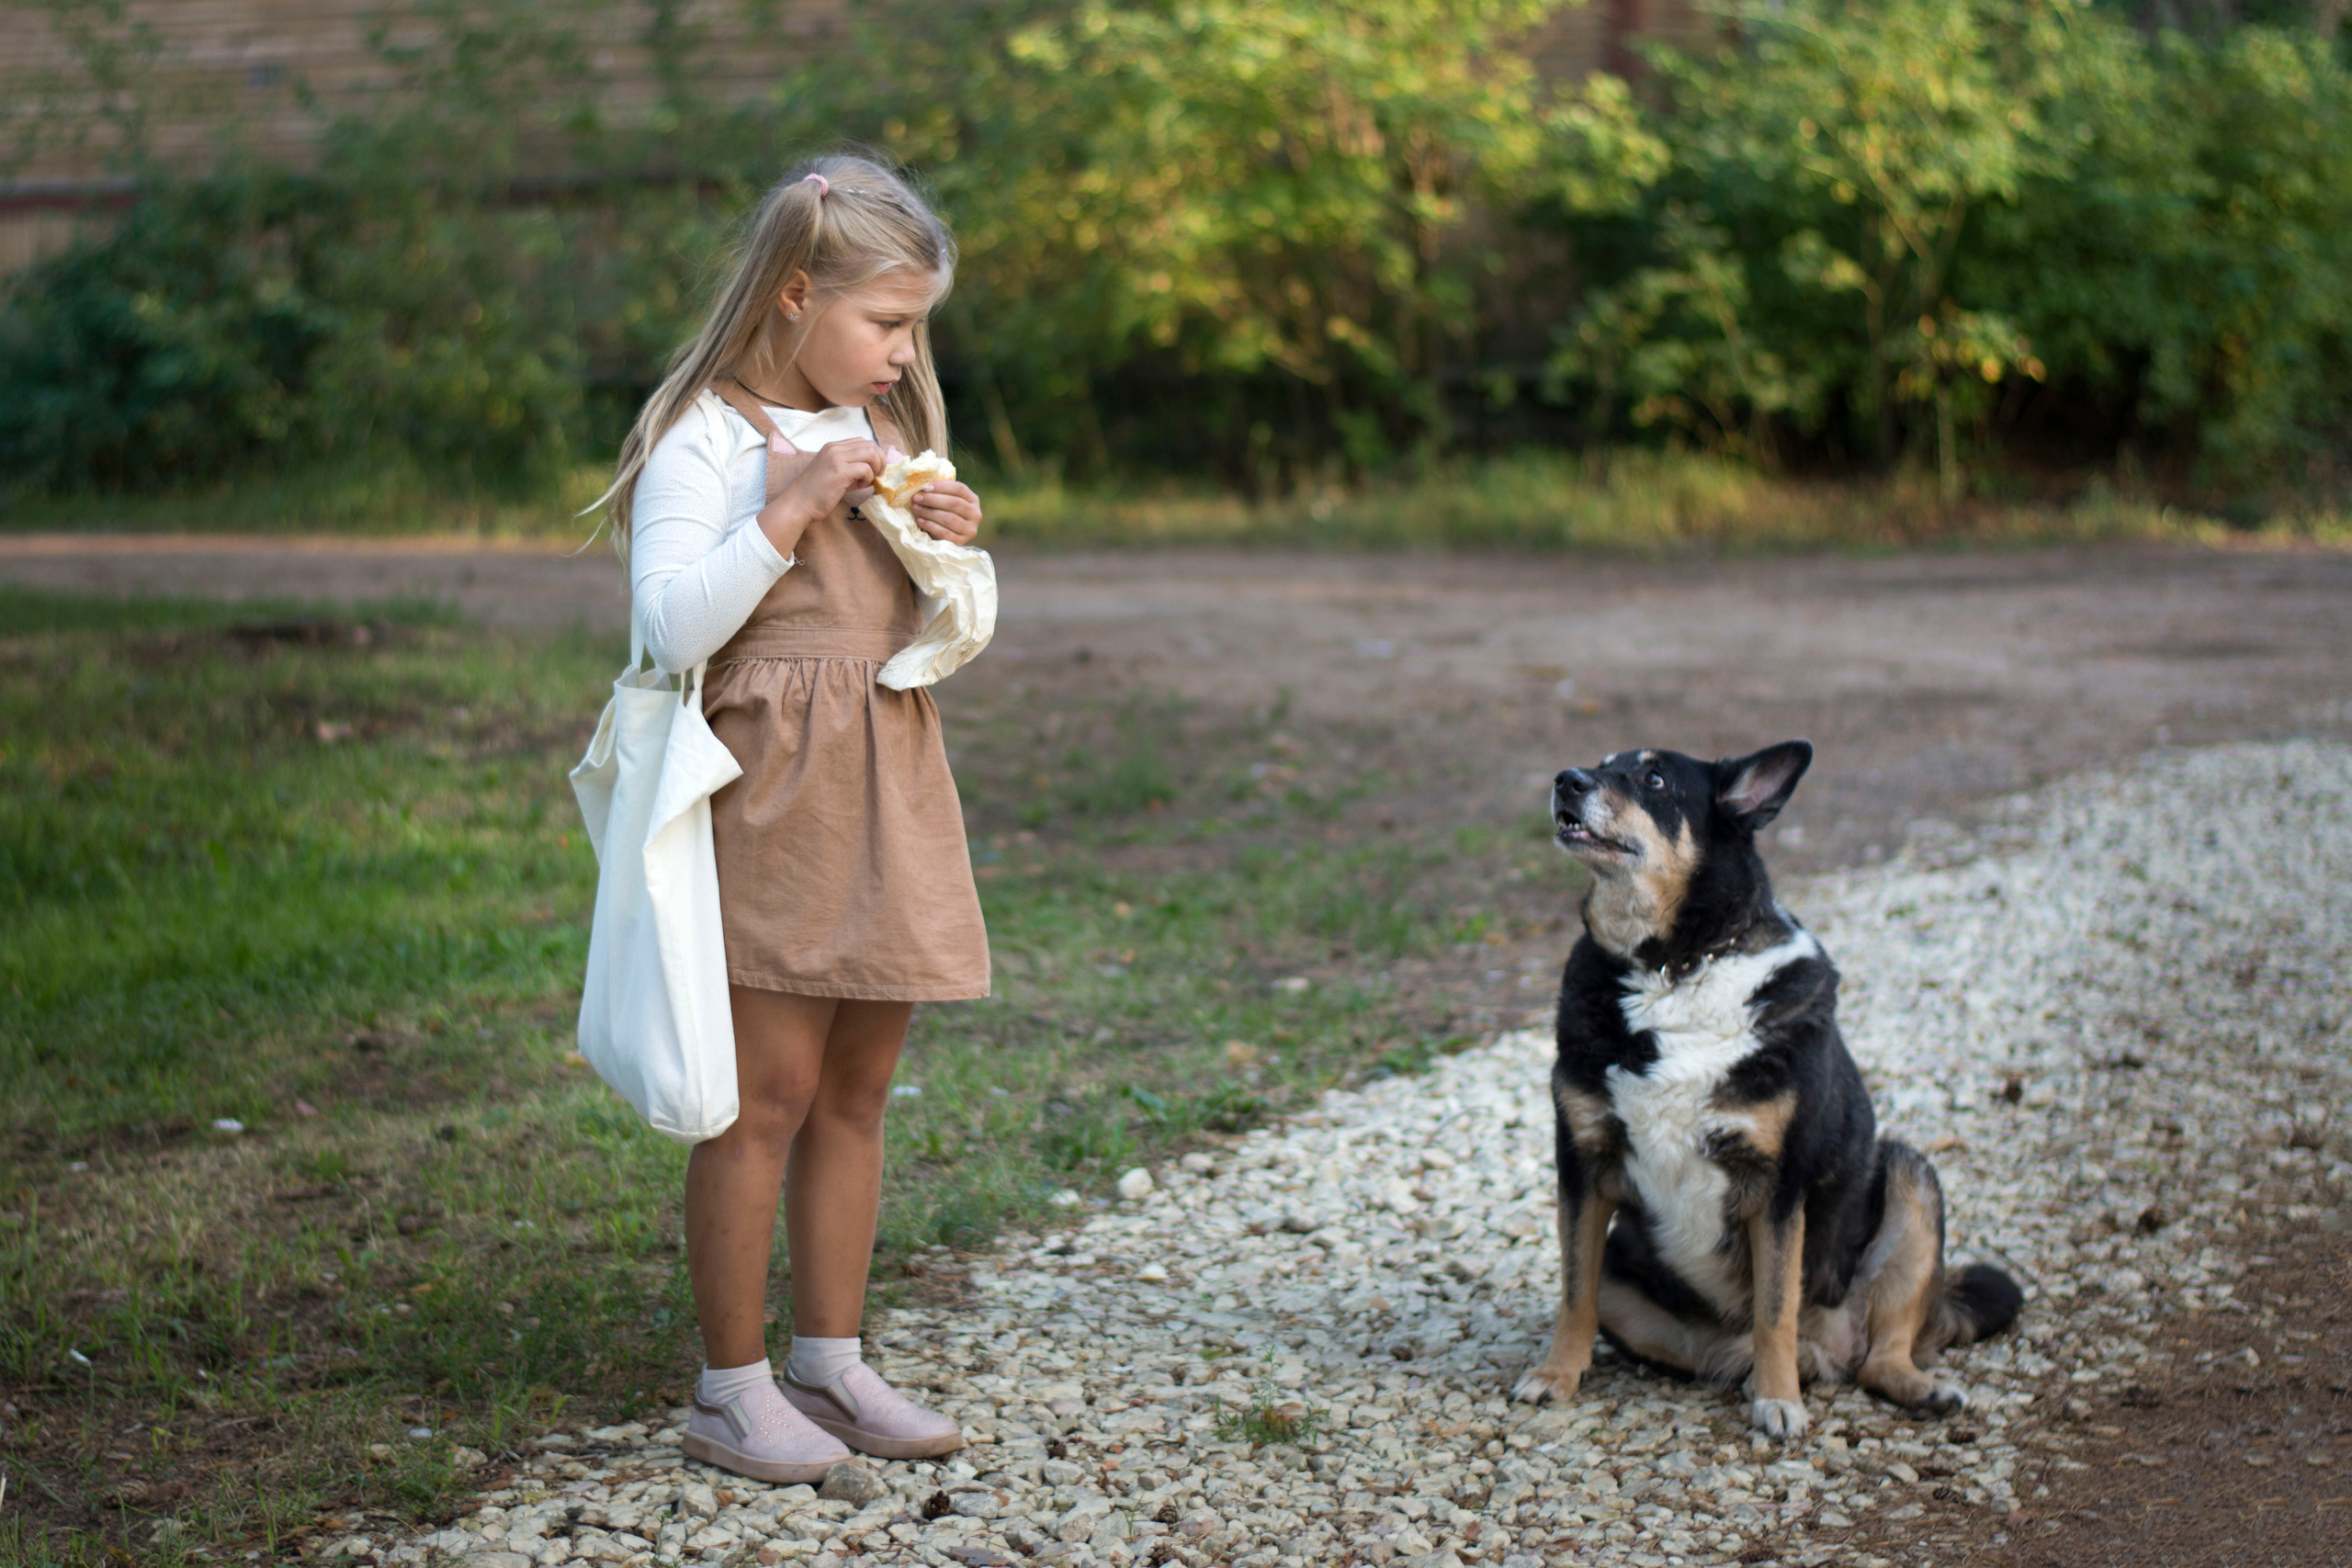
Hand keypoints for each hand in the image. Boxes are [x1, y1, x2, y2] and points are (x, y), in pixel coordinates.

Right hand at [760, 438, 884, 553]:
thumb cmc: (816, 493)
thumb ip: (853, 470)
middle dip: (880, 460)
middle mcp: (835, 448)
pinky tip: (860, 486)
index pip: (862, 442)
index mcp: (833, 447)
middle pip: (870, 445)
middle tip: (878, 475)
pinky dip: (868, 478)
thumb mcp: (835, 475)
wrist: (799, 504)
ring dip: (876, 468)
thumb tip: (874, 473)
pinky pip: (865, 469)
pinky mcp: (840, 471)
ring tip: (869, 481)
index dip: (874, 455)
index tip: (874, 470)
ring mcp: (837, 458)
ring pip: (870, 453)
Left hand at [908, 479, 981, 545]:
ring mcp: (970, 529)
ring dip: (929, 512)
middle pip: (954, 503)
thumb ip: (939, 493)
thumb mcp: (946, 502)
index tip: (925, 487)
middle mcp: (975, 514)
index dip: (942, 486)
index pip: (959, 489)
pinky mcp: (962, 542)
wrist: (949, 538)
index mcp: (973, 500)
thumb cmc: (945, 514)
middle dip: (932, 499)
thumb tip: (922, 483)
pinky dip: (931, 526)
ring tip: (916, 508)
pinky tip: (920, 521)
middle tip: (916, 497)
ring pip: (949, 518)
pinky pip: (945, 533)